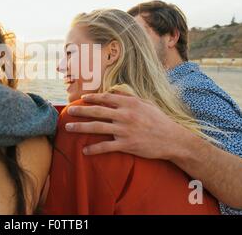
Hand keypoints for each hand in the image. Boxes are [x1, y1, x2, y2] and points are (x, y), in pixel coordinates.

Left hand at [65, 92, 193, 159]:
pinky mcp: (126, 145)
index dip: (92, 97)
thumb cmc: (159, 120)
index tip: (82, 98)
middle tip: (69, 111)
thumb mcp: (146, 103)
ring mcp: (125, 130)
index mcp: (129, 103)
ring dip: (80, 127)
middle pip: (97, 111)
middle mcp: (125, 115)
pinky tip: (84, 150)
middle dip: (81, 110)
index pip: (106, 98)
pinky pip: (106, 146)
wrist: (173, 139)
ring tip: (68, 127)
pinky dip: (94, 149)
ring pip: (97, 127)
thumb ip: (129, 98)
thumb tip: (115, 91)